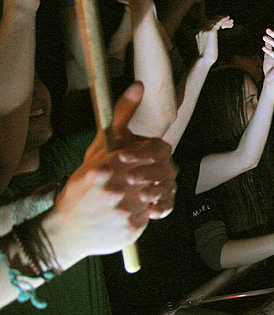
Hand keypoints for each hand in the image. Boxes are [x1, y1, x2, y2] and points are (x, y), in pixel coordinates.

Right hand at [44, 83, 176, 265]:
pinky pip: (159, 210)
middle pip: (166, 170)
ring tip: (146, 188)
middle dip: (162, 169)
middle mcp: (118, 186)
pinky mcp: (133, 228)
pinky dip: (154, 206)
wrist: (66, 228)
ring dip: (160, 187)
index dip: (160, 151)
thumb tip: (139, 85)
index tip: (153, 155)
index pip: (159, 150)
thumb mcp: (99, 148)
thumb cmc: (85, 184)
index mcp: (110, 164)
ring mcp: (126, 209)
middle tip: (151, 172)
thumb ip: (121, 116)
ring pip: (165, 190)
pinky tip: (142, 204)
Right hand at [195, 15, 232, 63]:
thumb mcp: (203, 46)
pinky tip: (228, 18)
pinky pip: (217, 23)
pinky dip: (223, 19)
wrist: (202, 60)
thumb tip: (212, 40)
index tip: (221, 23)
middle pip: (210, 21)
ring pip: (214, 21)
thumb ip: (206, 40)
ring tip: (231, 22)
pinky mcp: (210, 32)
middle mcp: (198, 29)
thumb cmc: (203, 57)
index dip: (214, 21)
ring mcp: (204, 30)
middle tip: (229, 21)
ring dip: (223, 21)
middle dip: (220, 20)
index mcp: (195, 32)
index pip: (205, 23)